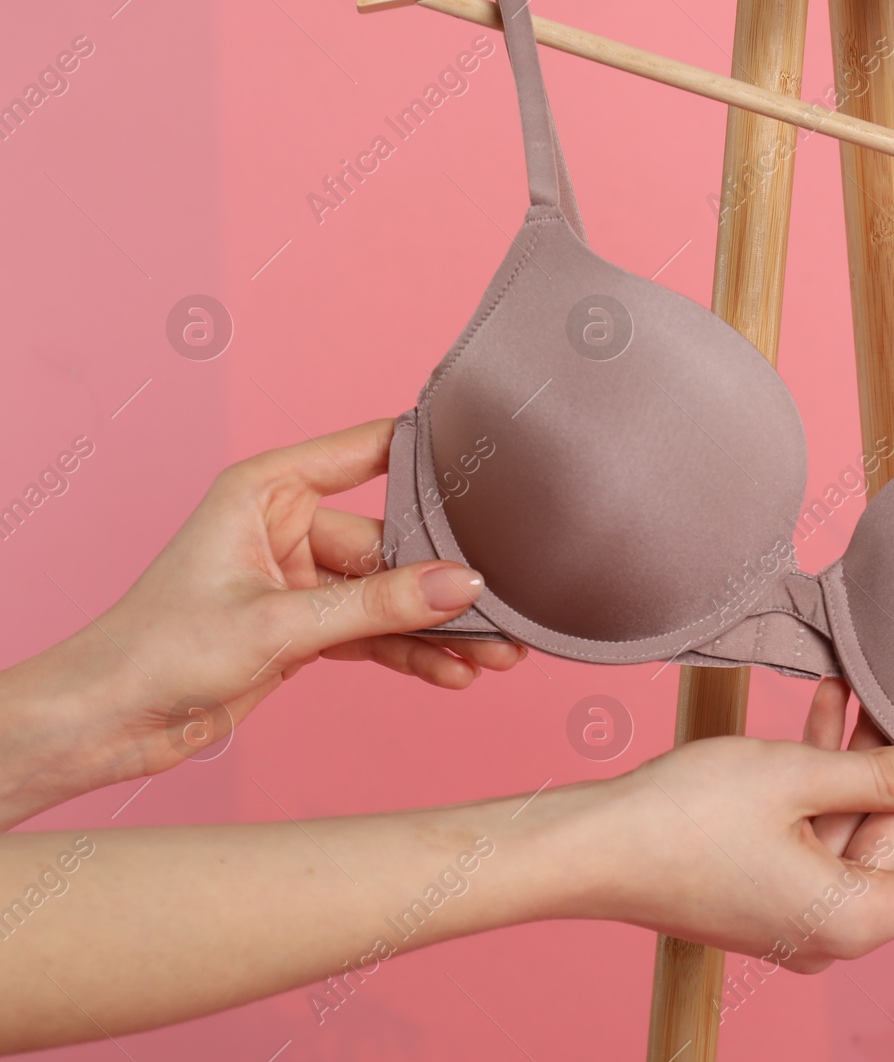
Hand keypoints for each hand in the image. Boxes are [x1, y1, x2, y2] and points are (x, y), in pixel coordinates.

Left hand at [0, 418, 521, 823]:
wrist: (108, 723)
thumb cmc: (158, 651)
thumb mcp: (281, 624)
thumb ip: (378, 605)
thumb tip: (461, 585)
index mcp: (268, 489)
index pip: (367, 452)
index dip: (428, 457)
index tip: (491, 468)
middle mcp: (287, 526)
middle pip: (392, 541)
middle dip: (445, 581)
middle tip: (503, 607)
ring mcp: (299, 579)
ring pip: (390, 594)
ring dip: (438, 627)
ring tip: (495, 654)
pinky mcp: (304, 627)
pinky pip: (374, 631)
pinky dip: (411, 653)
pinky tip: (453, 672)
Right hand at [560, 682, 893, 974]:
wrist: (583, 849)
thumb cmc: (681, 820)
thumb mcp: (796, 780)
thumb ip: (883, 774)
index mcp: (854, 917)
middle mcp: (831, 924)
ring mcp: (795, 907)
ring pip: (855, 823)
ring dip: (862, 757)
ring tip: (870, 684)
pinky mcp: (763, 883)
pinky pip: (814, 825)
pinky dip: (822, 774)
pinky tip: (827, 707)